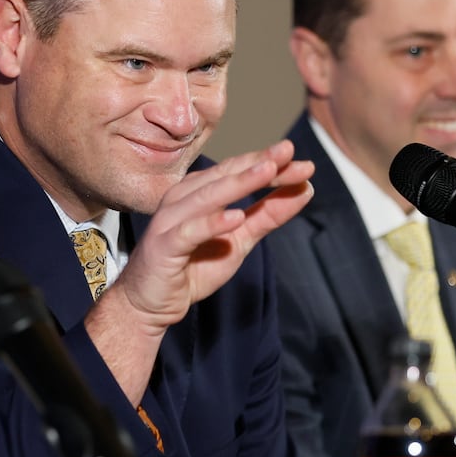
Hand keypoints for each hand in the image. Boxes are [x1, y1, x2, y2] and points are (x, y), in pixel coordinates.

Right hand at [87, 140, 313, 402]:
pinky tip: (235, 217)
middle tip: (289, 152)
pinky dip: (212, 223)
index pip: (238, 171)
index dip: (269, 164)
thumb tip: (305, 189)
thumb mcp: (239, 241)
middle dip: (259, 164)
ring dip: (239, 183)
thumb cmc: (191, 267)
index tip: (304, 164)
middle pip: (225, 176)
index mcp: (200, 192)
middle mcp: (183, 198)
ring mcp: (171, 220)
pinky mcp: (163, 246)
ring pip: (207, 196)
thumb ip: (267, 215)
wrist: (150, 304)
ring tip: (268, 172)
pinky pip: (189, 231)